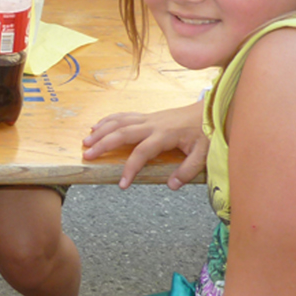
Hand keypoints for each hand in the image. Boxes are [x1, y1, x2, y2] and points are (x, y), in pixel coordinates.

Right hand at [82, 102, 205, 189]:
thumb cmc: (206, 131)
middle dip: (103, 144)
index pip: (142, 152)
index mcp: (164, 135)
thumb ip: (188, 170)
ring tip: (86, 142)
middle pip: (122, 133)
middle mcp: (152, 124)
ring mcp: (148, 118)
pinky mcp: (147, 116)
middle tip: (88, 156)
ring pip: (119, 122)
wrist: (209, 110)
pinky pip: (123, 116)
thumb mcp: (203, 153)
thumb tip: (172, 185)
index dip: (130, 168)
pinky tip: (98, 127)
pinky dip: (108, 120)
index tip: (122, 184)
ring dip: (101, 131)